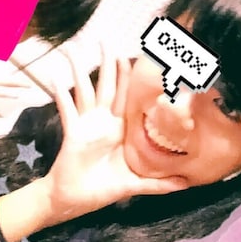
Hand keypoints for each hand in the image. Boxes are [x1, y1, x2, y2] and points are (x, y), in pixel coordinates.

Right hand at [38, 46, 185, 224]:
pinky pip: (67, 110)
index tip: (138, 56)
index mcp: (121, 130)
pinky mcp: (74, 132)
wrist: (74, 200)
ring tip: (75, 49)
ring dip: (80, 71)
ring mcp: (87, 125)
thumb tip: (185, 185)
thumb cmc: (102, 189)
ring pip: (85, 91)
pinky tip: (55, 78)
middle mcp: (105, 122)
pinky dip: (60, 94)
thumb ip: (158, 184)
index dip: (131, 78)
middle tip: (108, 42)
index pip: (129, 98)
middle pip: (107, 87)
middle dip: (108, 65)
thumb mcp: (133, 185)